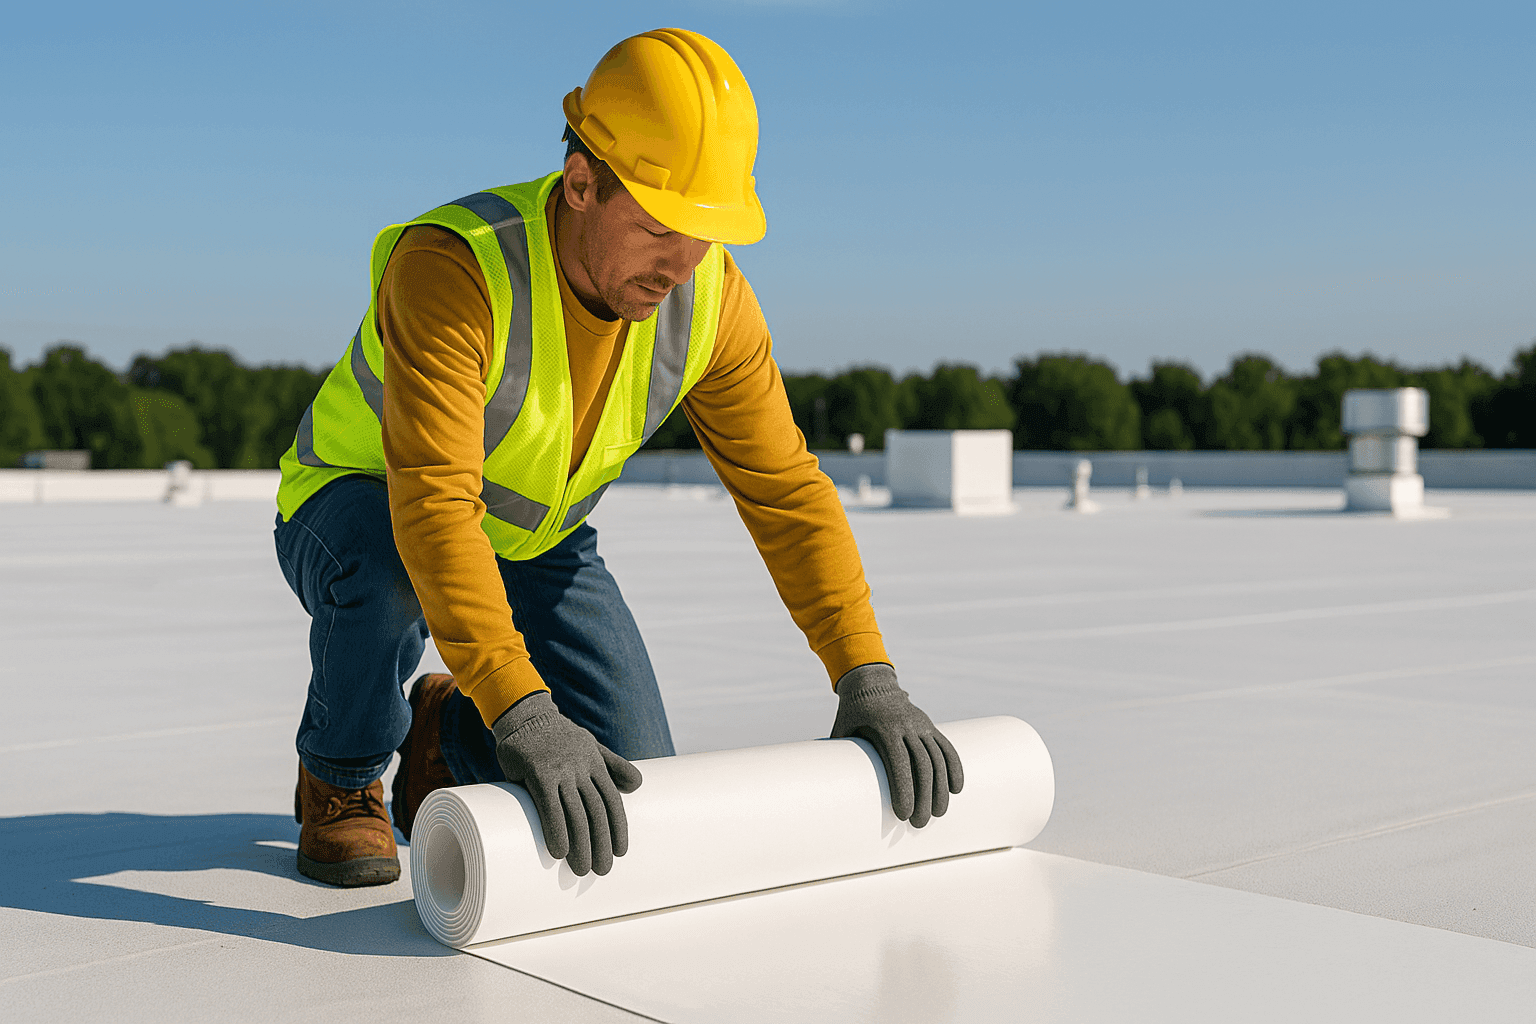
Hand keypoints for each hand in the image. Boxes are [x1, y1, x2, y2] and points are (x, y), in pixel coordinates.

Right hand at [492, 691, 642, 875]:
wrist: (525, 715)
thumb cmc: (558, 736)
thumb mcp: (590, 745)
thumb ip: (612, 764)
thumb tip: (638, 784)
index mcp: (596, 764)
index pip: (613, 801)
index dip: (618, 828)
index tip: (621, 852)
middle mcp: (582, 768)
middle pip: (597, 812)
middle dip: (602, 843)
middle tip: (602, 870)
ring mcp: (561, 771)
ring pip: (576, 813)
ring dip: (581, 845)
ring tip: (582, 870)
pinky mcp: (538, 773)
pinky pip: (550, 806)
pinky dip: (556, 830)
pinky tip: (559, 852)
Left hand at [830, 664, 963, 827]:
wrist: (872, 684)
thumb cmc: (852, 713)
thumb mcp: (842, 729)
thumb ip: (838, 754)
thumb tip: (824, 786)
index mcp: (884, 727)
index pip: (898, 762)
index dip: (903, 789)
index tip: (904, 814)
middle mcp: (907, 725)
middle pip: (921, 765)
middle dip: (923, 797)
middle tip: (919, 824)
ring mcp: (921, 725)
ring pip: (937, 759)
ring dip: (940, 789)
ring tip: (937, 814)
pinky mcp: (930, 726)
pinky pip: (947, 748)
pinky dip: (954, 768)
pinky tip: (957, 789)